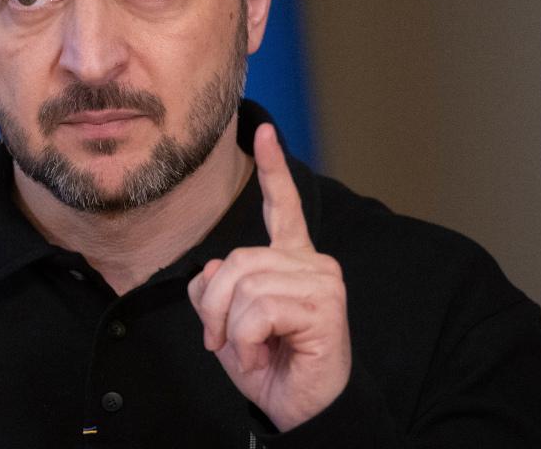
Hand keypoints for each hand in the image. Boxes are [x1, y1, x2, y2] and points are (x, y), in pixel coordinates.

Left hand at [187, 123, 351, 431]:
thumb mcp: (227, 322)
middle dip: (216, 307)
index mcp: (292, 259)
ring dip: (233, 330)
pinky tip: (265, 355)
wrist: (300, 408)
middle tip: (225, 342)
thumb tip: (215, 268)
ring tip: (252, 351)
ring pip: (244, 286)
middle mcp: (311, 262)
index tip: (264, 130)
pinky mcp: (325, 305)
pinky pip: (258, 312)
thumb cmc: (269, 364)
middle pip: (235, 260)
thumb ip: (217, 287)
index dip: (272, 169)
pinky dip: (247, 342)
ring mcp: (323, 280)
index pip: (282, 207)